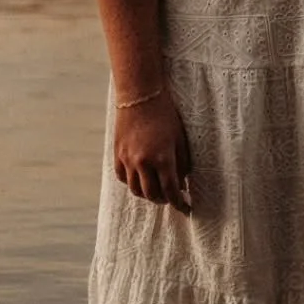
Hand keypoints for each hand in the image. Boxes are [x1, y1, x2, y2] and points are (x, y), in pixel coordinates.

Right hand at [114, 93, 192, 213]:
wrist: (140, 95)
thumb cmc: (165, 114)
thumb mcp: (180, 138)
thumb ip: (182, 163)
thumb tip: (182, 183)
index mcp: (162, 158)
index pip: (171, 190)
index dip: (179, 203)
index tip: (186, 208)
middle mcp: (143, 162)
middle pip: (152, 195)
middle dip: (163, 200)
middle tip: (171, 199)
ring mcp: (127, 159)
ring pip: (135, 190)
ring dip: (147, 195)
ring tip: (156, 191)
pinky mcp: (117, 154)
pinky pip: (123, 178)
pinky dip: (132, 183)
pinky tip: (141, 180)